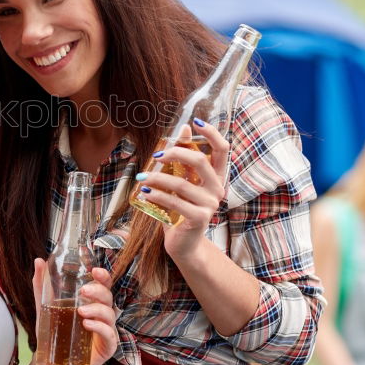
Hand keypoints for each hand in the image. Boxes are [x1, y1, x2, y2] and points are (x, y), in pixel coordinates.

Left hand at [32, 258, 118, 364]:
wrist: (52, 362)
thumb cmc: (53, 332)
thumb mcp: (45, 307)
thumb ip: (42, 285)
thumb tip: (39, 260)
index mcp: (91, 302)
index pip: (103, 285)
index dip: (103, 277)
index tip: (94, 271)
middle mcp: (101, 314)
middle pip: (108, 297)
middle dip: (98, 291)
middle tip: (83, 291)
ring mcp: (106, 330)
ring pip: (110, 315)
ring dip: (98, 310)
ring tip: (81, 312)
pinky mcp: (107, 347)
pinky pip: (110, 335)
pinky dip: (100, 328)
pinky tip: (87, 325)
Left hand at [135, 120, 228, 262]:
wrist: (183, 243)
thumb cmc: (180, 208)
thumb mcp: (182, 180)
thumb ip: (183, 158)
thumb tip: (183, 129)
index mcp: (216, 176)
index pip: (222, 150)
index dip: (211, 134)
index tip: (195, 122)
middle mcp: (217, 189)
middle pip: (200, 161)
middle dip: (176, 153)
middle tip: (157, 156)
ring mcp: (210, 205)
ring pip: (182, 183)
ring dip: (158, 178)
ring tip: (142, 177)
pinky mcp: (199, 218)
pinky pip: (175, 202)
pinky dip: (157, 195)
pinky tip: (144, 192)